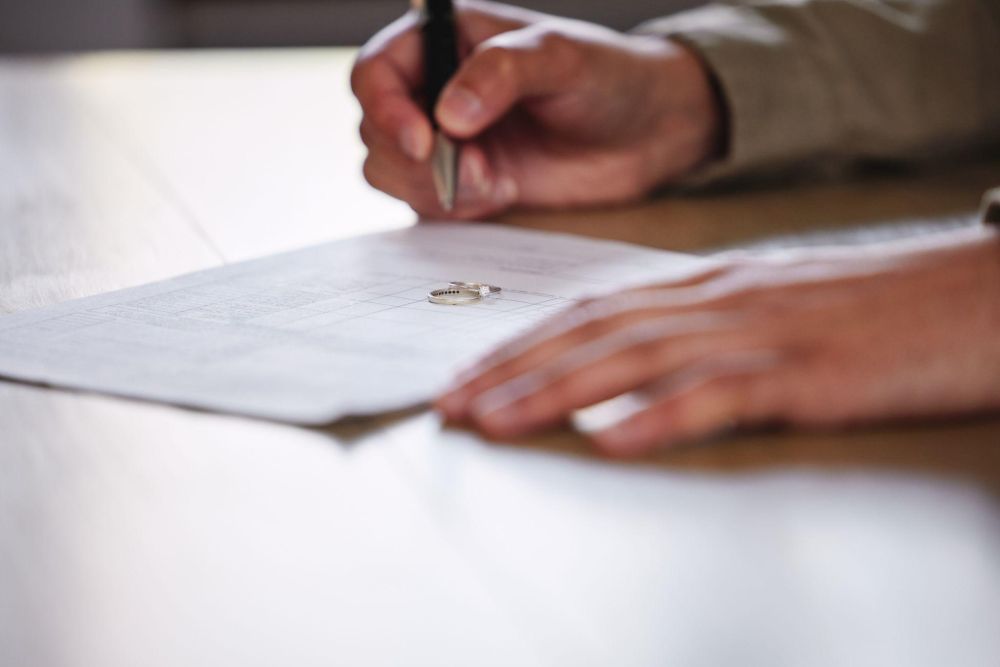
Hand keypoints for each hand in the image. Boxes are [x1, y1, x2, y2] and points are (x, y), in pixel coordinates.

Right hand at [351, 0, 722, 219]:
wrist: (647, 133)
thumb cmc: (607, 76)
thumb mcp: (559, 59)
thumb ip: (501, 74)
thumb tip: (448, 115)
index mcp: (446, 41)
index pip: (376, 71)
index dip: (386, 109)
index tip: (424, 142)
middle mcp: (434, 88)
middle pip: (375, 127)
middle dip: (416, 159)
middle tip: (477, 169)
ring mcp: (445, 139)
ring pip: (389, 170)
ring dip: (432, 187)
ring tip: (492, 181)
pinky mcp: (461, 181)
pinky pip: (422, 203)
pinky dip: (452, 207)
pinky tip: (499, 193)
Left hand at [435, 227, 999, 456]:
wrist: (974, 295)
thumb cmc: (873, 306)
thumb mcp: (769, 306)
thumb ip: (701, 327)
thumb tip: (633, 366)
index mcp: (707, 286)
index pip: (590, 310)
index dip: (521, 343)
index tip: (467, 375)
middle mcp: (719, 299)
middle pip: (594, 332)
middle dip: (513, 370)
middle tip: (452, 405)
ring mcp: (761, 332)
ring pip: (637, 359)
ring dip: (558, 392)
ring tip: (498, 422)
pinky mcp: (809, 372)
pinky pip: (723, 395)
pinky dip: (661, 417)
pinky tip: (613, 441)